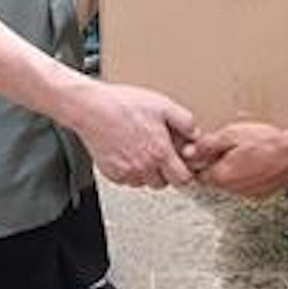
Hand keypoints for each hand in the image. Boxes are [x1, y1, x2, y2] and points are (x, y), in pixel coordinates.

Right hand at [68, 81, 197, 188]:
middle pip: (163, 183)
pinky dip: (130, 171)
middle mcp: (143, 167)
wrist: (91, 108)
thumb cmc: (125, 105)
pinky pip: (127, 180)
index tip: (181, 164)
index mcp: (160, 152)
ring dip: (147, 172)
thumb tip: (195, 136)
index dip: (185, 172)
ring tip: (142, 149)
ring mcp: (126, 173)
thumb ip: (186, 123)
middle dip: (165, 171)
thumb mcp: (164, 106)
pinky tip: (128, 152)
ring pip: (144, 183)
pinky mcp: (111, 173)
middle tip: (160, 153)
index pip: (183, 180)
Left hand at [192, 122, 287, 197]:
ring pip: (232, 182)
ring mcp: (249, 193)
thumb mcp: (231, 135)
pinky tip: (258, 160)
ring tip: (247, 151)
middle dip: (218, 164)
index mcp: (221, 176)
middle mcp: (233, 190)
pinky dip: (249, 175)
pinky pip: (247, 184)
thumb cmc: (267, 142)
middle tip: (231, 147)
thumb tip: (190, 151)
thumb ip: (207, 145)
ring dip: (234, 170)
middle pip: (216, 178)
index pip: (199, 175)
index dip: (201, 161)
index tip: (207, 150)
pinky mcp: (262, 193)